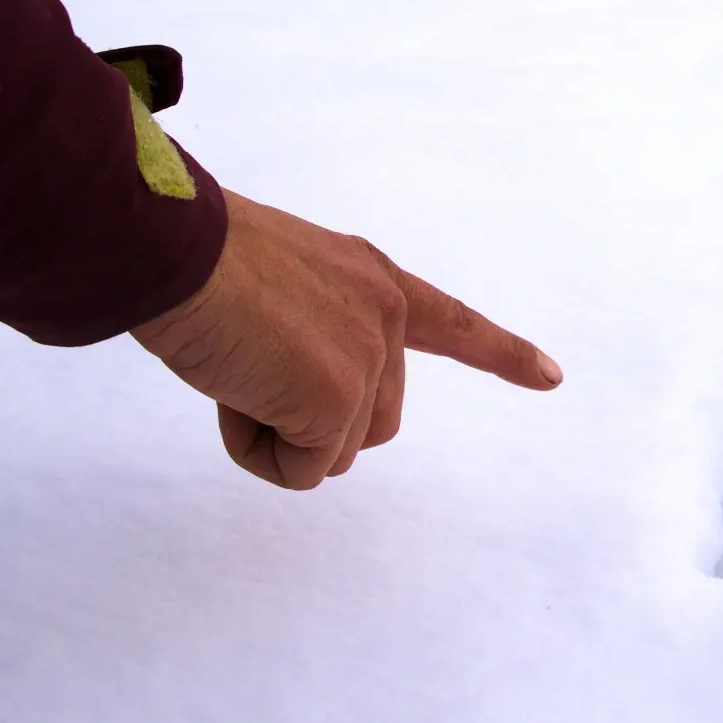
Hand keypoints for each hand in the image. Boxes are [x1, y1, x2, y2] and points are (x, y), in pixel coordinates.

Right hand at [131, 189, 561, 488]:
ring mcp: (369, 357)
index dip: (501, 352)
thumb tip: (298, 409)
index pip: (450, 321)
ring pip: (330, 452)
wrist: (171, 251)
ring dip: (272, 433)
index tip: (552, 376)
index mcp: (370, 276)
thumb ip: (307, 334)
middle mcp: (383, 313)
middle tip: (246, 364)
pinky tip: (233, 392)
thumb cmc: (190, 262)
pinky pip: (300, 471)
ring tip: (234, 367)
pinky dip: (257, 451)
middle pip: (368, 421)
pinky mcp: (339, 399)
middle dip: (304, 420)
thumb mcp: (271, 288)